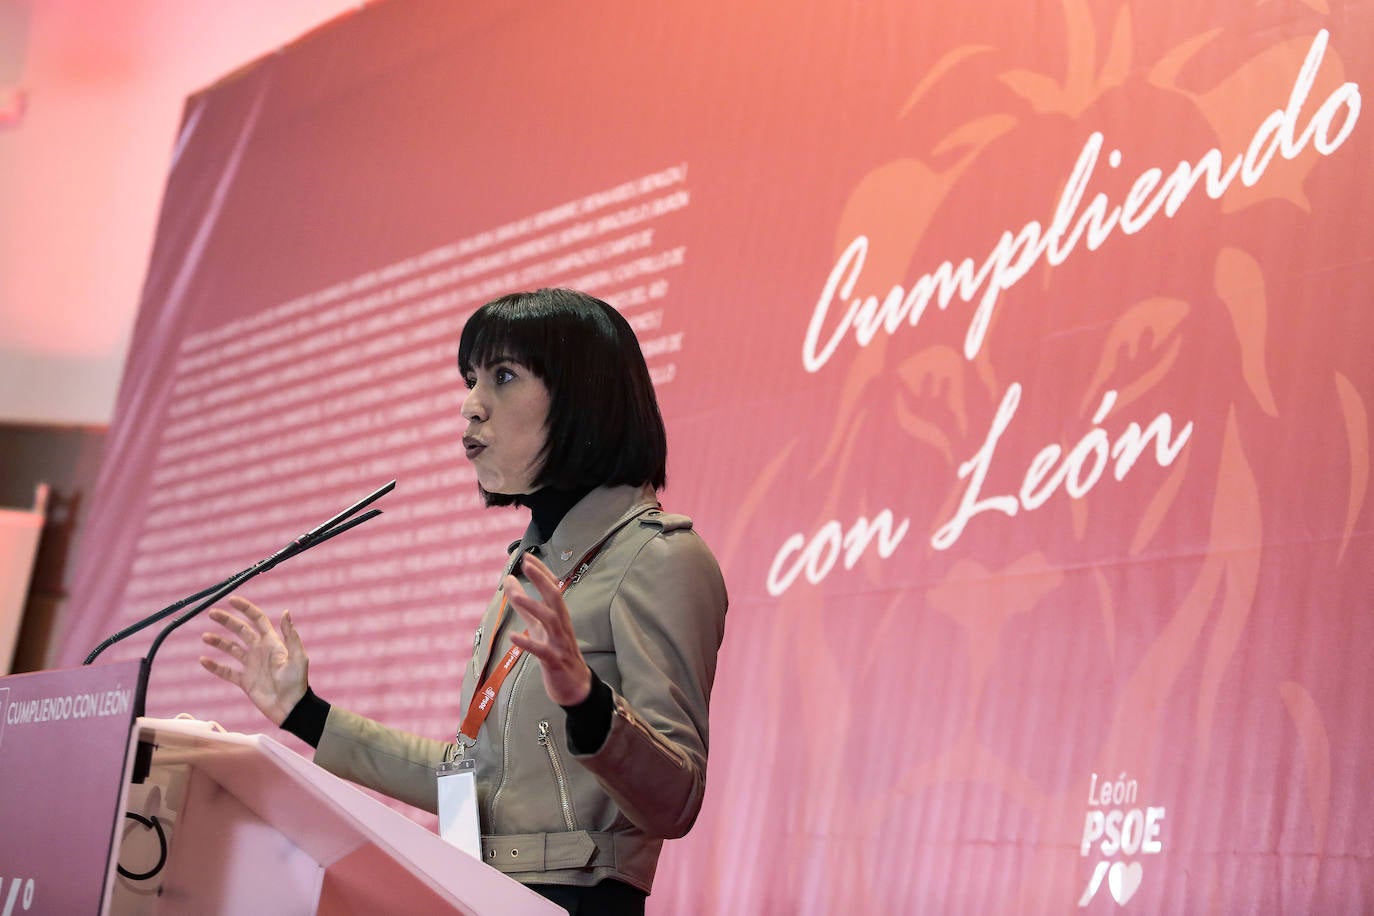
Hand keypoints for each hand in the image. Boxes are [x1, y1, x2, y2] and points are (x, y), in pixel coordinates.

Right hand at [198, 595, 308, 725]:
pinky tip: (203, 660)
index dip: (245, 609)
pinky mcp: (244, 680)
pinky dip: (215, 666)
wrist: (290, 707)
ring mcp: (251, 665)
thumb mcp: (297, 657)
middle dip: (227, 621)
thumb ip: (290, 635)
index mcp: (272, 642)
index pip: (257, 620)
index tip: (231, 600)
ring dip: (218, 642)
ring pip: (231, 649)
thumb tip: (286, 612)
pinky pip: (226, 671)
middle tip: (212, 613)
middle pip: (240, 630)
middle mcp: (260, 650)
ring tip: (205, 636)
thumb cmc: (297, 681)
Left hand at [504, 552, 592, 705]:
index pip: (553, 589)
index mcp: (559, 617)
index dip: (542, 573)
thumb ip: (524, 607)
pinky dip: (528, 643)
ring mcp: (560, 643)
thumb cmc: (556, 653)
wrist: (576, 687)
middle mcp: (562, 626)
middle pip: (555, 598)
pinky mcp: (555, 661)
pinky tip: (514, 637)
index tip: (528, 558)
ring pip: (550, 621)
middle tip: (527, 564)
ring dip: (533, 607)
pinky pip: (542, 651)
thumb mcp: (539, 628)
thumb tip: (509, 582)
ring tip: (515, 597)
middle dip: (542, 580)